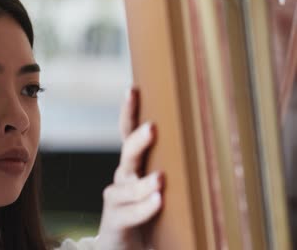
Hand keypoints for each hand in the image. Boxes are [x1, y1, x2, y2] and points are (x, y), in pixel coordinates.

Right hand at [96, 88, 163, 249]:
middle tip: (151, 129)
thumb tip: (209, 143)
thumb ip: (172, 169)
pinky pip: (129, 213)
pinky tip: (157, 201)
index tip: (133, 90)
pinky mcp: (115, 221)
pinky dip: (143, 207)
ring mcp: (116, 199)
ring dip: (143, 182)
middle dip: (137, 141)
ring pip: (127, 185)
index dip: (128, 112)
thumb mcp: (157, 187)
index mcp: (133, 165)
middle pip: (127, 155)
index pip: (127, 133)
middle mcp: (122, 178)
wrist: (123, 245)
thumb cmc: (146, 212)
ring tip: (160, 178)